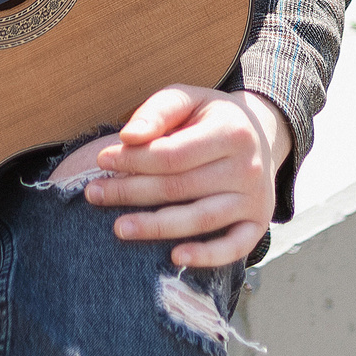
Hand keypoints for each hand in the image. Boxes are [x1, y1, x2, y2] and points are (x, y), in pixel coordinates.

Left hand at [52, 85, 289, 266]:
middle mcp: (249, 167)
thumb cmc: (212, 117)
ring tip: (119, 227)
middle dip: (131, 191)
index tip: (101, 160)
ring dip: (155, 227)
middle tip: (94, 194)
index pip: (172, 154)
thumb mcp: (189, 98)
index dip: (133, 160)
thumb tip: (128, 137)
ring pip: (200, 219)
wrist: (261, 135)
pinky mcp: (258, 223)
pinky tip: (175, 257)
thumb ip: (158, 111)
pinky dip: (207, 256)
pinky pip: (234, 247)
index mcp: (232, 131)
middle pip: (180, 187)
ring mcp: (256, 199)